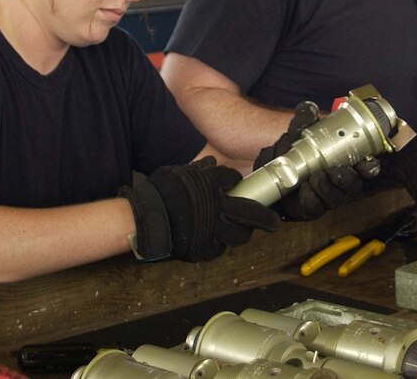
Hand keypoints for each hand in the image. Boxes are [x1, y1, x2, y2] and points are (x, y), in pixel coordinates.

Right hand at [119, 157, 279, 261]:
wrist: (144, 219)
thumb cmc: (160, 193)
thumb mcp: (181, 173)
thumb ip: (200, 171)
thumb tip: (212, 167)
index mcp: (211, 186)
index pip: (234, 180)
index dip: (239, 182)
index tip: (245, 185)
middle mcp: (217, 209)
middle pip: (250, 215)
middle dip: (265, 220)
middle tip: (273, 223)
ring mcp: (212, 231)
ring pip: (238, 236)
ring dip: (243, 233)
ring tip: (245, 231)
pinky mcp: (203, 249)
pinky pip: (218, 249)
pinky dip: (220, 244)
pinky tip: (217, 239)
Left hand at [253, 101, 373, 220]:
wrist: (272, 172)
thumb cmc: (293, 153)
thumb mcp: (297, 133)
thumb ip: (304, 120)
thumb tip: (310, 108)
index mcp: (343, 161)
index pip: (365, 166)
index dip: (369, 166)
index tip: (367, 163)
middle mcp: (339, 180)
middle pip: (354, 185)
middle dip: (348, 179)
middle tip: (338, 171)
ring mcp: (326, 196)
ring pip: (336, 197)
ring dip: (328, 188)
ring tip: (317, 177)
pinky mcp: (312, 208)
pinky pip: (316, 207)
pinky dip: (312, 198)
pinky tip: (305, 189)